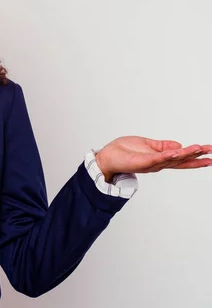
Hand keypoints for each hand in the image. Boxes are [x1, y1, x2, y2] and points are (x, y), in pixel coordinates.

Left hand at [95, 136, 211, 180]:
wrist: (107, 156)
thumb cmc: (123, 151)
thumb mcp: (147, 144)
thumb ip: (162, 146)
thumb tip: (179, 145)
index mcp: (160, 158)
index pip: (181, 157)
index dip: (195, 155)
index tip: (209, 152)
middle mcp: (158, 163)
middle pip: (182, 160)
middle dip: (197, 157)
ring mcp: (151, 163)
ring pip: (173, 159)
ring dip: (186, 154)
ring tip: (200, 149)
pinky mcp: (143, 162)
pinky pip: (158, 158)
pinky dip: (168, 155)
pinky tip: (178, 151)